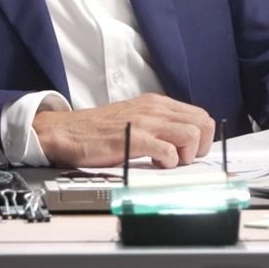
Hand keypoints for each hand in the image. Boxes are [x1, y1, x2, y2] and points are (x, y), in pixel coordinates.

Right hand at [34, 93, 216, 168]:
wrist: (66, 131)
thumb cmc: (98, 130)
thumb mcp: (134, 117)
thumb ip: (158, 123)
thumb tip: (183, 140)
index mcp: (156, 103)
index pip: (200, 115)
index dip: (202, 138)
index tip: (190, 151)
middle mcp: (154, 109)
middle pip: (203, 123)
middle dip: (200, 147)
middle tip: (183, 159)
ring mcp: (145, 122)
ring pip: (191, 135)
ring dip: (186, 155)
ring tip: (168, 162)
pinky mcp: (134, 139)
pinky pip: (169, 151)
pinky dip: (168, 162)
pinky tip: (154, 164)